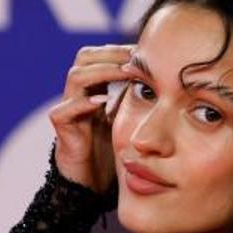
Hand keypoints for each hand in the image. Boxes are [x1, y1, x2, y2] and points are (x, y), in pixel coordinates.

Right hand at [48, 44, 133, 192]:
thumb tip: (170, 81)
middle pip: (85, 58)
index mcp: (96, 88)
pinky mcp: (62, 130)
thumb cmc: (113, 149)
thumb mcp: (130, 119)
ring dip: (101, 72)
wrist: (92, 181)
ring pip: (75, 77)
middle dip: (111, 54)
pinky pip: (63, 110)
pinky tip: (102, 101)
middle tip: (135, 59)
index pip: (102, 55)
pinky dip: (82, 103)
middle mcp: (80, 94)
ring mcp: (69, 110)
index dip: (121, 50)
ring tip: (124, 73)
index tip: (146, 52)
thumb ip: (140, 100)